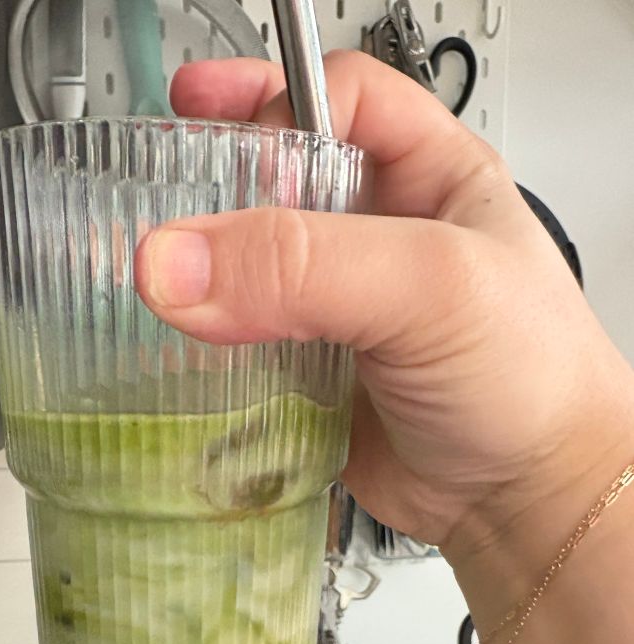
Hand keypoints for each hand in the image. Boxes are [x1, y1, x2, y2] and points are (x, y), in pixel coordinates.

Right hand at [135, 52, 633, 585]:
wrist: (521, 500)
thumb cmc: (533, 381)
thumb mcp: (433, 288)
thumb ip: (305, 264)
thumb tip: (180, 262)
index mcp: (428, 173)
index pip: (332, 98)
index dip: (269, 102)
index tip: (206, 127)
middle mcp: (379, 233)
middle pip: (273, 178)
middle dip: (214, 183)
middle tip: (158, 201)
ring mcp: (340, 307)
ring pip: (250, 266)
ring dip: (202, 272)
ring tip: (156, 283)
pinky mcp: (310, 372)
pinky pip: (242, 343)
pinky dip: (207, 346)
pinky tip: (183, 352)